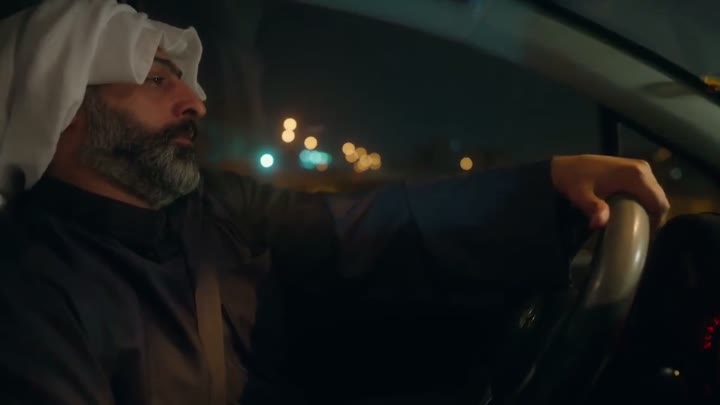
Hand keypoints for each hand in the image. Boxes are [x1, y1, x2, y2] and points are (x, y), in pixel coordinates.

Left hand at [551, 155, 669, 229]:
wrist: (566, 166)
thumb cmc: (574, 181)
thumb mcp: (582, 197)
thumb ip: (594, 209)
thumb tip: (600, 223)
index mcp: (636, 175)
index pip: (659, 203)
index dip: (657, 222)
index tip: (646, 235)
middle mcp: (643, 168)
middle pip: (660, 198)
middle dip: (654, 216)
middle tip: (640, 232)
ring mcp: (640, 166)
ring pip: (655, 193)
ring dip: (649, 208)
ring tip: (636, 223)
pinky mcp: (634, 167)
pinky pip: (648, 188)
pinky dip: (644, 200)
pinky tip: (632, 210)